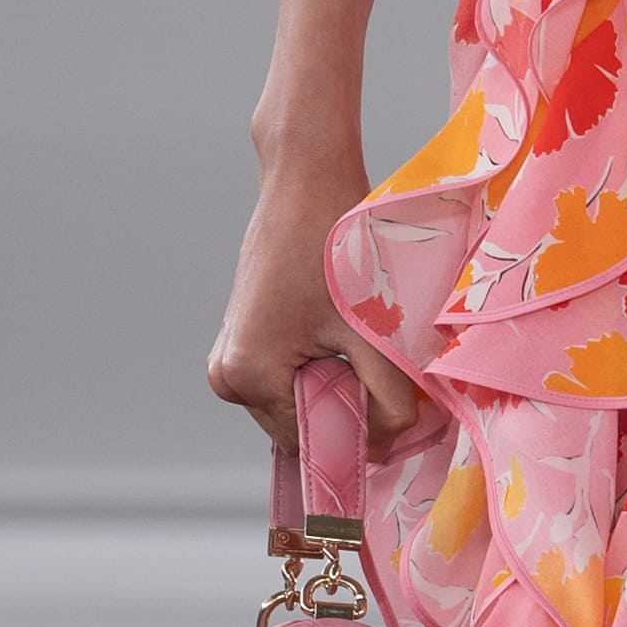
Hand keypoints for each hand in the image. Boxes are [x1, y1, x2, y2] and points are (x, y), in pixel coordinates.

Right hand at [205, 137, 421, 453]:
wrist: (305, 181)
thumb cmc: (338, 246)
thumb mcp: (372, 329)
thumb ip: (389, 398)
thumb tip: (390, 445)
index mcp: (248, 376)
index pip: (311, 444)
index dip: (359, 434)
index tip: (400, 413)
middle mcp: (226, 375)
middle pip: (301, 427)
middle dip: (347, 411)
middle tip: (387, 374)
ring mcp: (228, 358)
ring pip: (297, 404)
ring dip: (337, 390)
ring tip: (363, 347)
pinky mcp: (241, 340)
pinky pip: (288, 379)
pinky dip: (322, 371)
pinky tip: (344, 337)